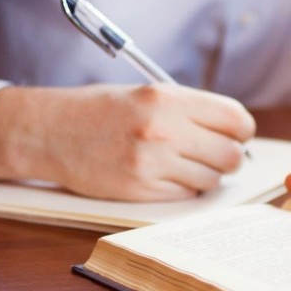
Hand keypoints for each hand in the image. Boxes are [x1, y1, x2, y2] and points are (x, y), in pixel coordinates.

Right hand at [0, 83, 254, 200]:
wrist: (48, 131)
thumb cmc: (102, 110)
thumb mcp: (148, 94)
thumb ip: (192, 110)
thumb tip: (238, 133)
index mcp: (169, 99)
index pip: (236, 120)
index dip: (241, 130)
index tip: (236, 134)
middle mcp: (164, 130)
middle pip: (231, 155)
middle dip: (228, 157)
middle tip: (213, 154)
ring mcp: (152, 163)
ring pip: (212, 180)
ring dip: (205, 175)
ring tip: (183, 164)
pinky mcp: (141, 190)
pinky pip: (187, 195)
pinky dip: (183, 189)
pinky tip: (164, 176)